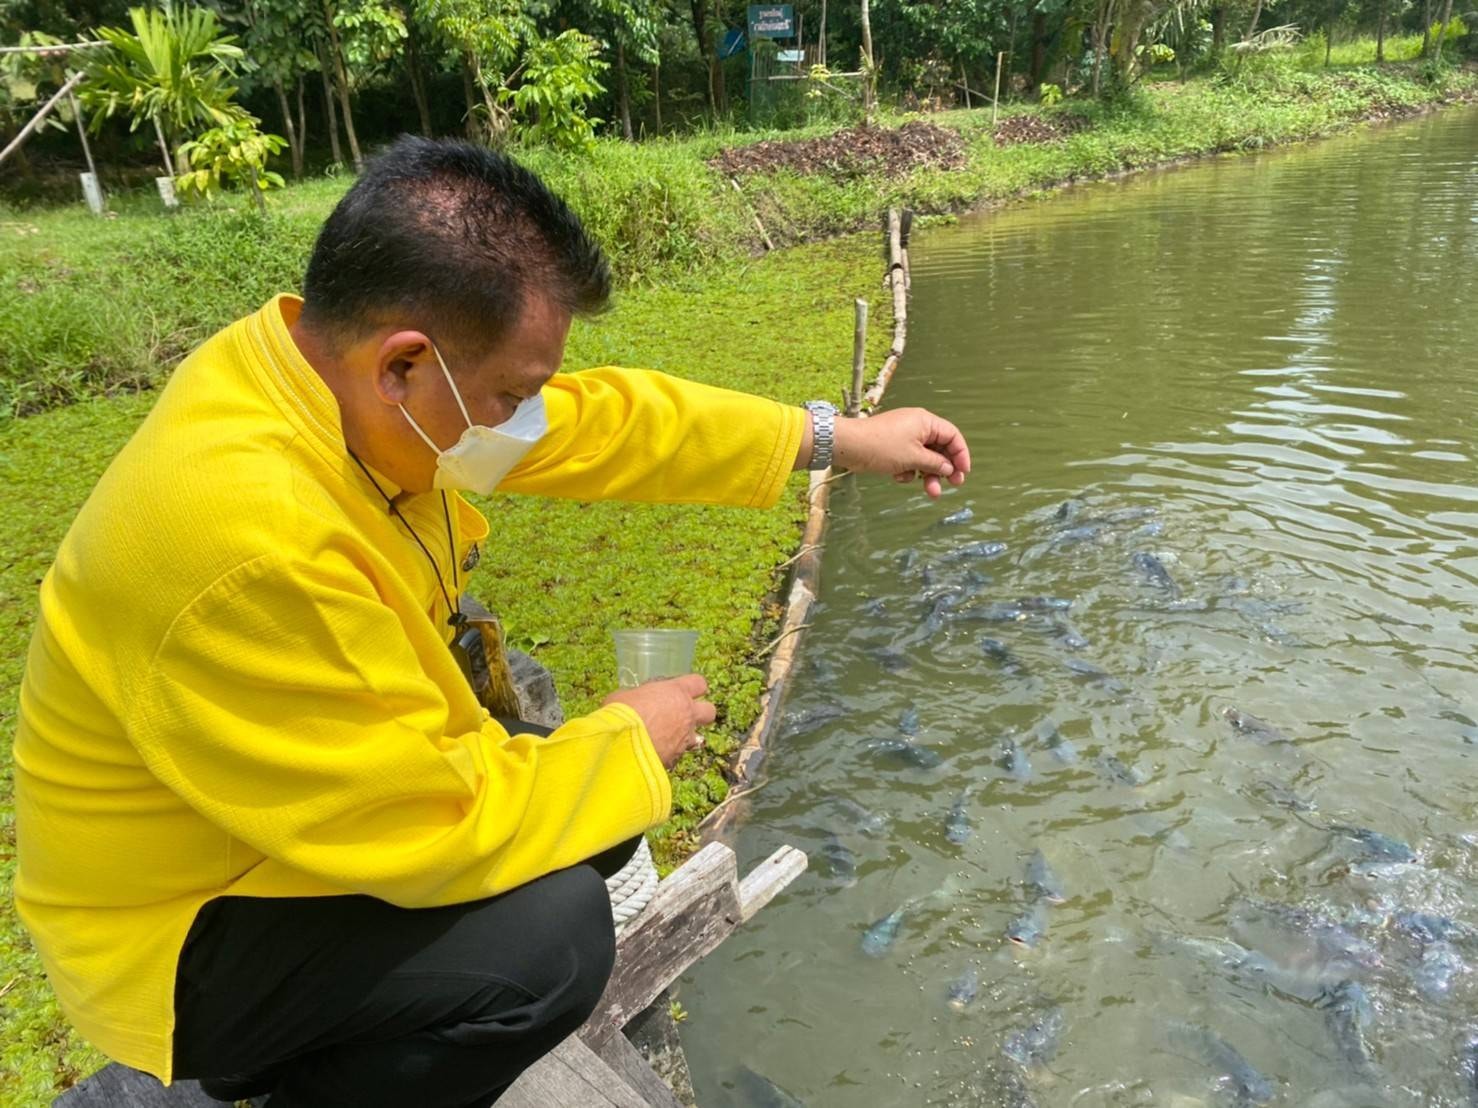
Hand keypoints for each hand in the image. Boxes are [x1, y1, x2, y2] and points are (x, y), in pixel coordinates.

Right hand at [603, 674, 716, 768]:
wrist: (622, 745)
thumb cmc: (622, 713)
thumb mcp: (626, 695)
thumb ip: (639, 697)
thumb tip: (635, 701)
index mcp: (677, 692)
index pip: (699, 683)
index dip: (694, 687)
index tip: (685, 689)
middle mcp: (687, 714)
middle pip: (709, 711)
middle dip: (700, 713)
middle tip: (684, 714)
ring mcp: (684, 738)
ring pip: (698, 737)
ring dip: (686, 736)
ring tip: (668, 737)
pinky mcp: (676, 758)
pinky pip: (679, 754)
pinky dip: (671, 752)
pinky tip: (655, 752)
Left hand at [834, 408, 970, 498]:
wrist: (848, 446)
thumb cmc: (882, 447)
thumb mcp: (914, 458)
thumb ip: (935, 463)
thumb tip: (948, 468)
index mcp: (925, 422)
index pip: (952, 436)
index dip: (961, 454)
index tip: (963, 473)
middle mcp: (917, 426)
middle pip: (940, 448)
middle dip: (945, 468)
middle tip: (953, 485)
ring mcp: (904, 437)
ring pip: (924, 457)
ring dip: (928, 475)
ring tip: (930, 493)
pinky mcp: (893, 447)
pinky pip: (909, 460)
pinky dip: (908, 470)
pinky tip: (899, 477)